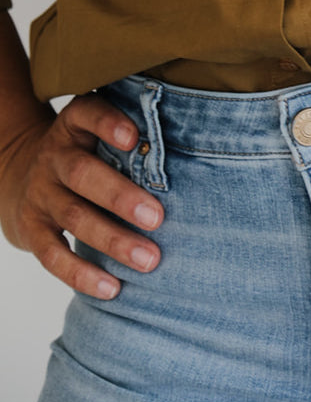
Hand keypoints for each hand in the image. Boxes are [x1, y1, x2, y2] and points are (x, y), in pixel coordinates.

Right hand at [0, 93, 163, 298]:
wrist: (23, 176)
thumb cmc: (88, 151)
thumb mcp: (98, 131)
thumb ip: (133, 135)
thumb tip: (196, 150)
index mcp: (74, 124)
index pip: (87, 113)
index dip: (107, 123)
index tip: (135, 137)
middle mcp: (54, 156)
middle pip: (82, 173)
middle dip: (121, 197)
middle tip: (159, 218)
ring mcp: (41, 194)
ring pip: (73, 217)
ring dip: (113, 241)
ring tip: (149, 260)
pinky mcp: (32, 229)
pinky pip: (52, 255)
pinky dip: (81, 274)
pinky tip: (111, 288)